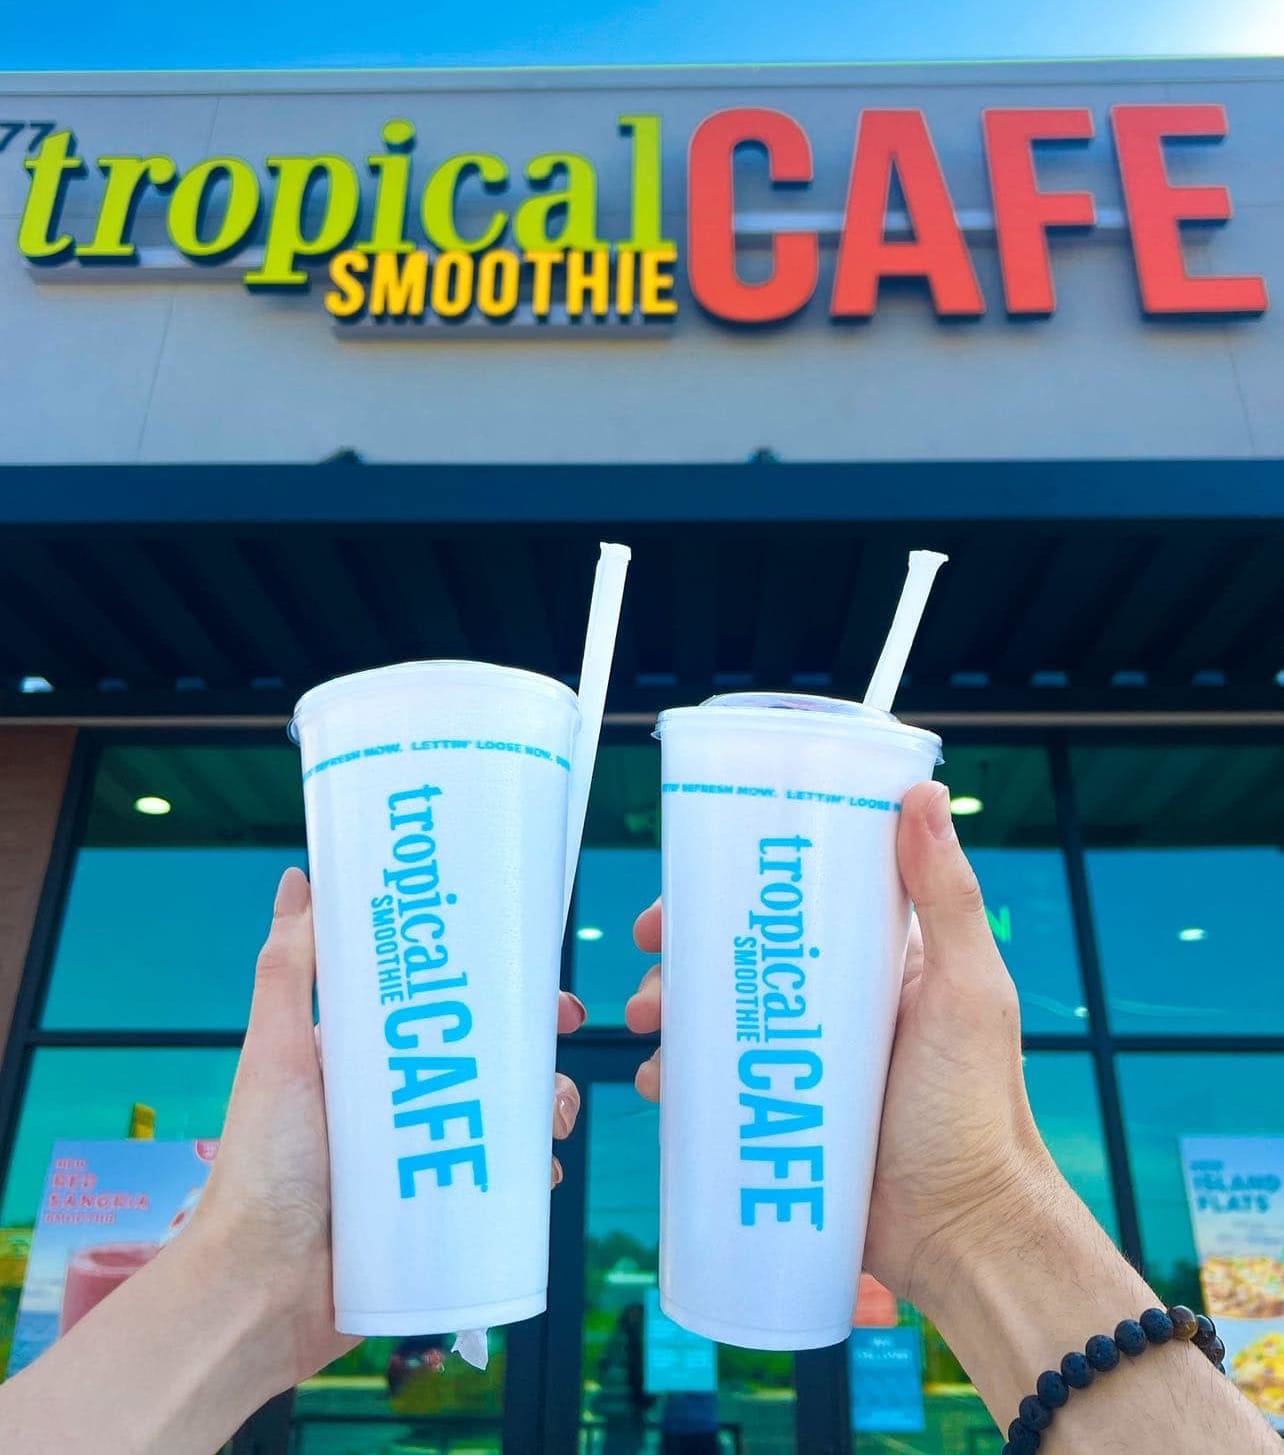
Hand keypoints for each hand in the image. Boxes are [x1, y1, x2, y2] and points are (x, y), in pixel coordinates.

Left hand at [191, 867, 584, 1392]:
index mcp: (368, 1056)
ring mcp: (426, 1159)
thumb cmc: (263, 1162)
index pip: (449, 1006)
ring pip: (509, 1118)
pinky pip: (506, 1185)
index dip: (499, 988)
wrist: (261, 1290)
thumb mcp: (276, 1051)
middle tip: (564, 1046)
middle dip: (538, 1048)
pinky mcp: (443, 1213)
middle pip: (492, 1058)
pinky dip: (534, 1174)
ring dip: (547, 1108)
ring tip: (554, 1122)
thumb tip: (297, 876)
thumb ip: (289, 967)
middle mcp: (402, 1101)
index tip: (539, 985)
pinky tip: (545, 1174)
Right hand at [627, 779, 1059, 1319]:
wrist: (962, 1232)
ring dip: (669, 1012)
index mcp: (874, 961)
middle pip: (737, 957)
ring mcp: (798, 1062)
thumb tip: (923, 792)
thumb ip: (948, 897)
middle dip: (682, 953)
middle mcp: (829, 1004)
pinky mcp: (775, 1116)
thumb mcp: (968, 988)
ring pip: (715, 1019)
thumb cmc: (979, 1104)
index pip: (792, 905)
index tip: (685, 886)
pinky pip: (712, 1087)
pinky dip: (678, 1078)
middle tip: (650, 959)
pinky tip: (661, 1085)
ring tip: (650, 1030)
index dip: (733, 888)